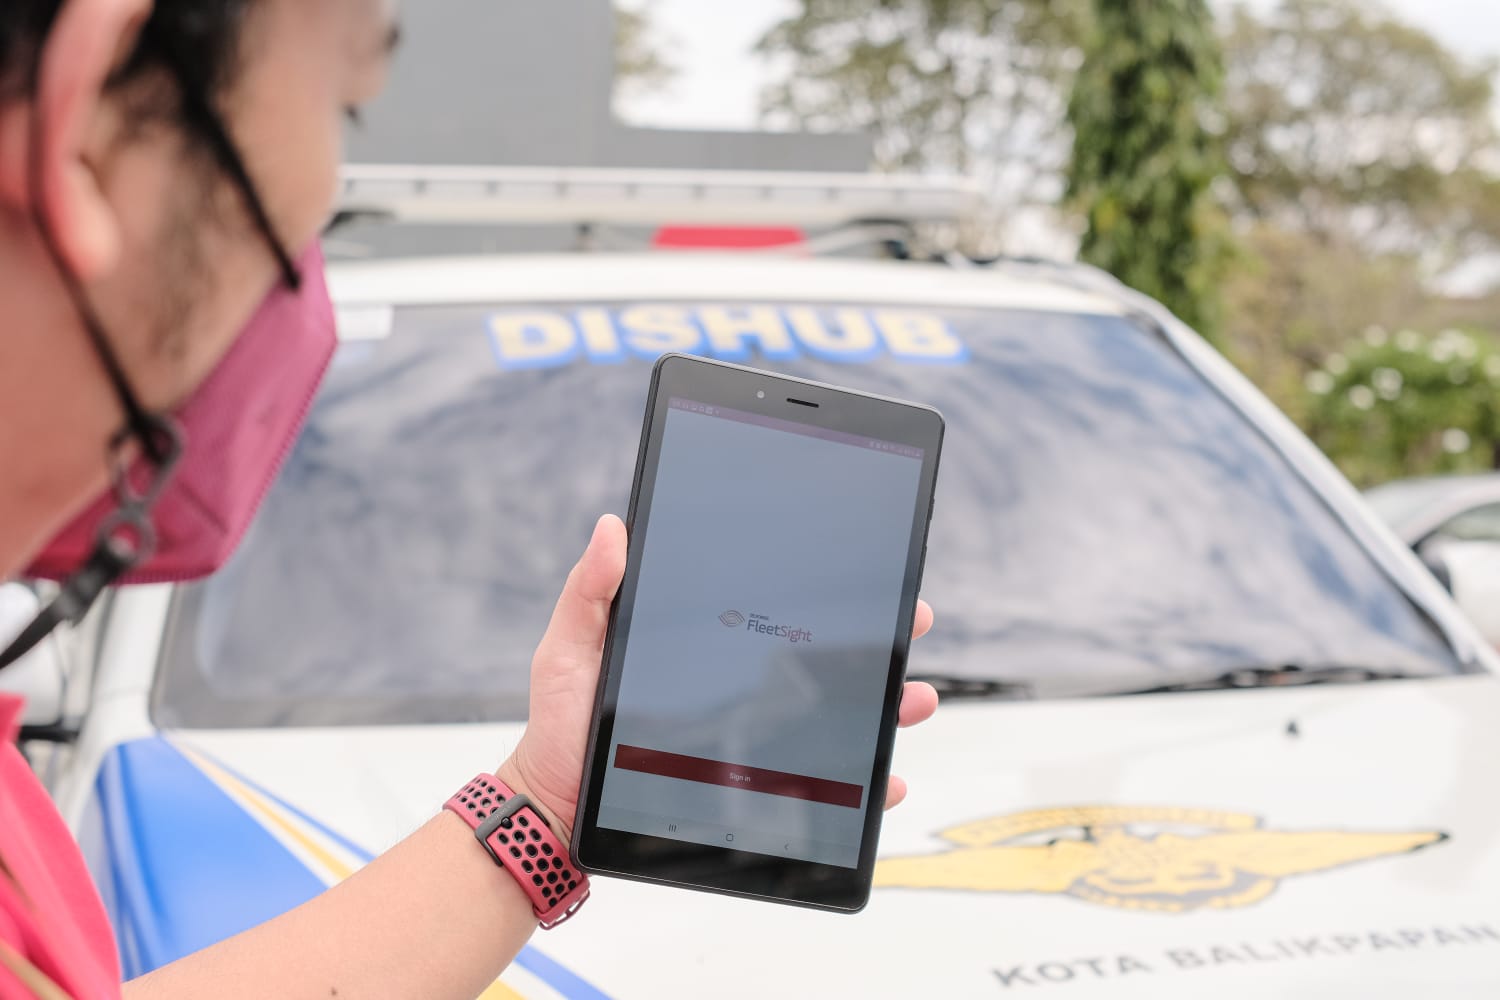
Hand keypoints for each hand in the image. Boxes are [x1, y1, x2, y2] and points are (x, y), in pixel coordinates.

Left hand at [499, 514, 939, 841]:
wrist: (559, 805)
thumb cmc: (563, 724)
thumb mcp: (569, 649)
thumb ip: (592, 590)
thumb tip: (614, 524)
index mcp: (709, 640)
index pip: (780, 604)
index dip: (828, 586)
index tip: (871, 564)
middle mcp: (742, 681)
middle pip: (826, 654)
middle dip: (880, 636)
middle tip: (912, 618)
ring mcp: (755, 734)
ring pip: (840, 714)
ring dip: (889, 704)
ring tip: (914, 698)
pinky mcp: (758, 787)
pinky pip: (827, 786)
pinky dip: (867, 782)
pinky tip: (888, 777)